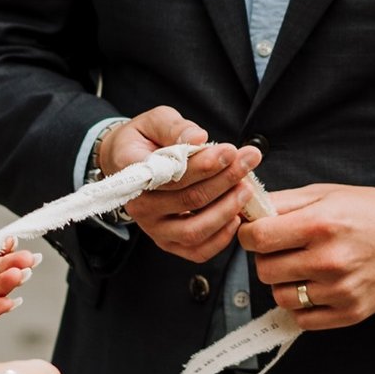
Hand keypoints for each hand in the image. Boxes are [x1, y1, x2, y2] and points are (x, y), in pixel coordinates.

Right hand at [100, 105, 263, 262]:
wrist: (126, 162)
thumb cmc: (145, 139)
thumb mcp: (156, 121)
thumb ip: (177, 128)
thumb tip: (199, 138)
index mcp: (131, 173)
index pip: (171, 175)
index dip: (204, 165)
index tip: (231, 151)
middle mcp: (139, 207)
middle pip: (189, 200)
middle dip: (225, 180)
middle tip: (248, 161)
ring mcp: (153, 229)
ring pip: (194, 231)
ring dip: (226, 209)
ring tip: (246, 188)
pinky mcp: (168, 243)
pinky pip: (197, 251)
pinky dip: (220, 238)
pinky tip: (236, 217)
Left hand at [238, 183, 374, 330]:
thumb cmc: (366, 212)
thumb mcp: (324, 194)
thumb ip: (282, 202)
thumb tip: (245, 212)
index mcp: (320, 224)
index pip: (258, 239)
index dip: (249, 235)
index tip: (256, 233)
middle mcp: (330, 260)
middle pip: (265, 270)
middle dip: (266, 258)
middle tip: (283, 249)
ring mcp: (340, 290)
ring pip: (281, 297)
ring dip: (284, 283)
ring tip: (301, 268)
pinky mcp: (350, 312)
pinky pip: (303, 319)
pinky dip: (303, 305)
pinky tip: (315, 286)